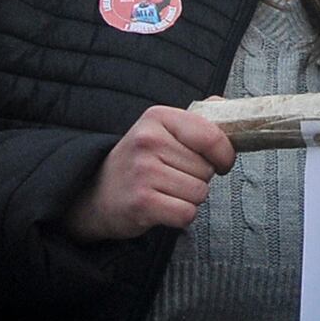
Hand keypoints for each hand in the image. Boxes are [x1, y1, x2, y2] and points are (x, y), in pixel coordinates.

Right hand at [65, 105, 235, 241]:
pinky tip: (162, 206)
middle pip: (207, 169)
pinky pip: (186, 213)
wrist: (93, 193)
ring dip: (189, 198)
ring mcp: (142, 172)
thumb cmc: (138, 161)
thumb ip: (196, 116)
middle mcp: (148, 141)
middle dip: (198, 177)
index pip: (212, 136)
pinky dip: (180, 216)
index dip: (224, 154)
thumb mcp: (160, 129)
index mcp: (158, 117)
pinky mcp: (141, 203)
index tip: (219, 161)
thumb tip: (226, 105)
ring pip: (199, 192)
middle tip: (172, 177)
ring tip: (165, 191)